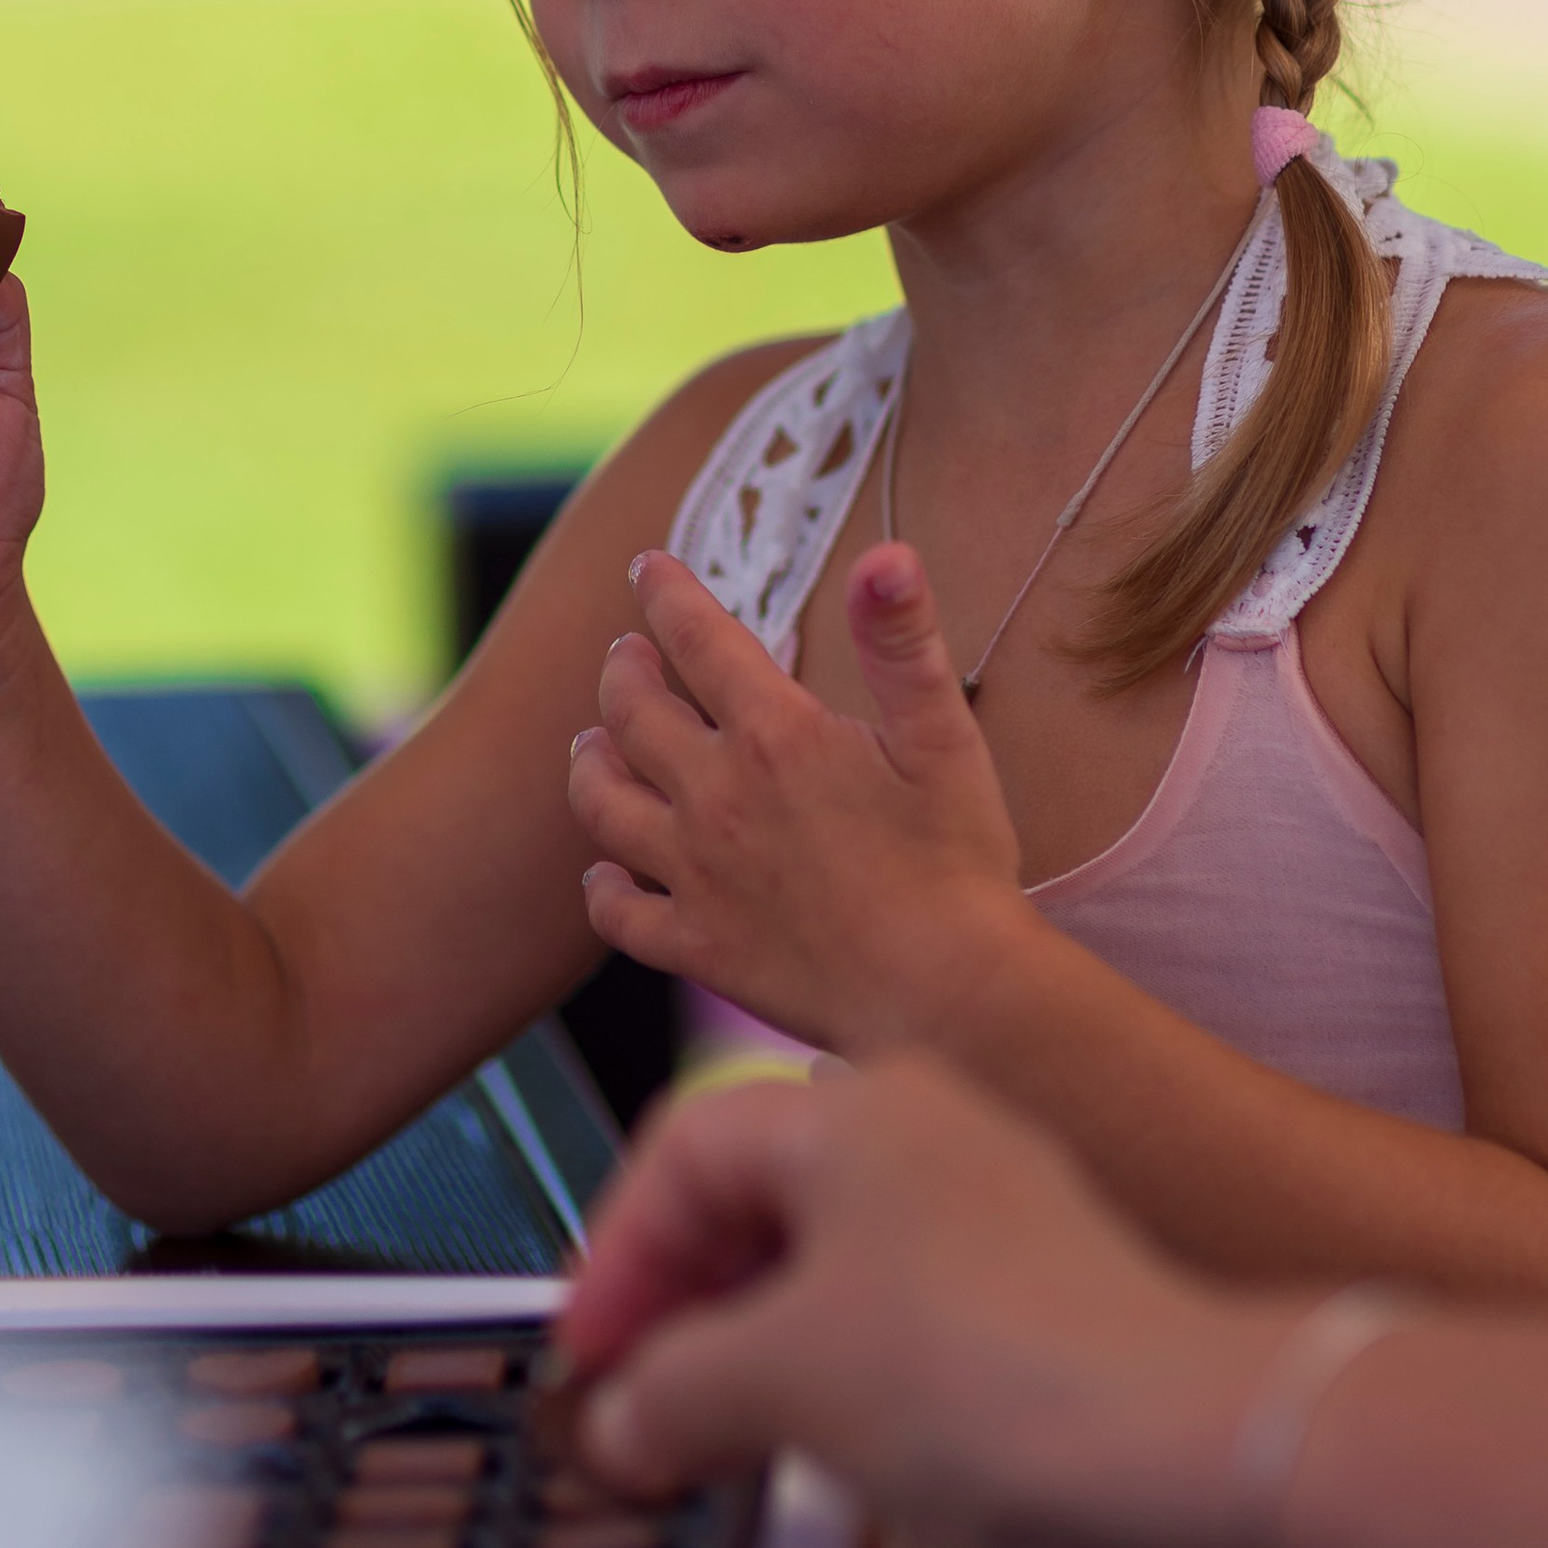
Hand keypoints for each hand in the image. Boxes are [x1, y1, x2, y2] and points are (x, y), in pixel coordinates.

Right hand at [559, 1054, 1282, 1547]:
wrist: (1182, 1453)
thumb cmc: (999, 1369)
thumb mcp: (783, 1377)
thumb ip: (674, 1392)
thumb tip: (622, 1421)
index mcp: (856, 1112)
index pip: (687, 1147)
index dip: (618, 1253)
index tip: (587, 1351)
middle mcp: (923, 1145)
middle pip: (754, 1207)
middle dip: (681, 1311)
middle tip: (635, 1406)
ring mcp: (984, 1230)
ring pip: (823, 1279)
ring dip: (751, 1362)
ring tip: (708, 1450)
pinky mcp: (1024, 1319)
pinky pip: (892, 1338)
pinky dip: (832, 1393)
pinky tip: (814, 1462)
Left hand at [566, 543, 1026, 1051]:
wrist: (947, 994)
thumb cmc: (956, 861)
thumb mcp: (943, 735)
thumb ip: (903, 640)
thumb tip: (885, 553)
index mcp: (774, 735)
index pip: (697, 639)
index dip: (666, 593)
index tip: (648, 567)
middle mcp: (716, 798)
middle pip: (633, 714)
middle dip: (623, 670)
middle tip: (625, 653)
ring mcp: (698, 876)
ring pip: (604, 806)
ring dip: (590, 765)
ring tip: (590, 743)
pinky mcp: (698, 947)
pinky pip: (619, 915)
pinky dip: (602, 890)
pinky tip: (603, 876)